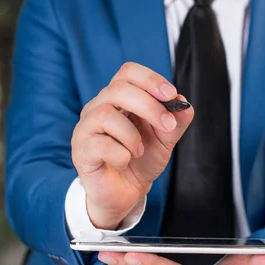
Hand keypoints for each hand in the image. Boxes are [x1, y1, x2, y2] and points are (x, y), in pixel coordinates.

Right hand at [71, 62, 193, 229]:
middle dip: (149, 106)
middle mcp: (98, 107)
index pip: (127, 72)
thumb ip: (176, 121)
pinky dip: (121, 154)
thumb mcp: (166, 139)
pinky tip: (124, 161)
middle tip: (167, 126)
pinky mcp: (81, 151)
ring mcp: (86, 128)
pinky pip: (100, 144)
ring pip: (106, 114)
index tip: (170, 94)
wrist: (127, 192)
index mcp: (118, 98)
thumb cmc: (142, 159)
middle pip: (118, 89)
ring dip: (132, 135)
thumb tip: (183, 103)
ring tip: (139, 151)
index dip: (150, 79)